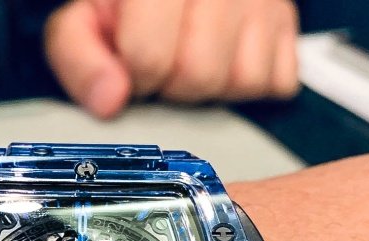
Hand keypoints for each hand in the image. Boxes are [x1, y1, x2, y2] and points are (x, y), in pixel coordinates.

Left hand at [44, 0, 299, 118]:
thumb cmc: (124, 9)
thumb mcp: (82, 25)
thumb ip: (80, 61)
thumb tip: (108, 101)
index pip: (149, 56)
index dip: (135, 74)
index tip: (133, 64)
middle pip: (199, 74)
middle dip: (173, 83)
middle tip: (165, 63)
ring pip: (241, 81)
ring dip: (211, 85)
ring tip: (192, 58)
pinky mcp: (288, 21)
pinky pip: (275, 82)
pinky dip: (247, 83)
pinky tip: (224, 60)